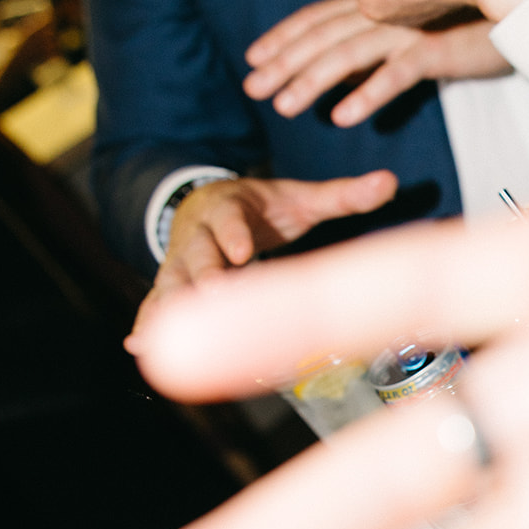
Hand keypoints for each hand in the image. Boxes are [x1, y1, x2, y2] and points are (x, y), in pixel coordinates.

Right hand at [131, 170, 397, 336]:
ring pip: (170, 284)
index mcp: (229, 207)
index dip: (234, 235)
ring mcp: (181, 261)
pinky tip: (136, 346)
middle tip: (208, 299)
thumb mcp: (299, 198)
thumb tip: (392, 182)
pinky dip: (145, 323)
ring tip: (159, 337)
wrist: (208, 204)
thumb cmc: (263, 207)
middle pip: (195, 256)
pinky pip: (155, 303)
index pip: (229, 220)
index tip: (242, 252)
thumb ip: (342, 196)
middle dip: (200, 279)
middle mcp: (199, 235)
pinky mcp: (171, 285)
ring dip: (167, 310)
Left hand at [244, 0, 508, 127]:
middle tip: (252, 85)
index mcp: (383, 0)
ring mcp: (412, 28)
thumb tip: (363, 60)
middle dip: (284, 61)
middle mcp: (389, 9)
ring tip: (285, 106)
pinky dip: (369, 94)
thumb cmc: (480, 16)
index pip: (322, 16)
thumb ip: (393, 37)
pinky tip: (343, 117)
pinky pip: (397, 73)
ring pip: (350, 54)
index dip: (286, 35)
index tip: (256, 57)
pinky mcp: (438, 49)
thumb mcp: (426, 25)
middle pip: (324, 35)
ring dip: (313, 81)